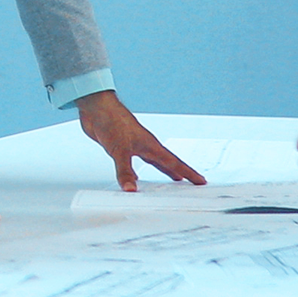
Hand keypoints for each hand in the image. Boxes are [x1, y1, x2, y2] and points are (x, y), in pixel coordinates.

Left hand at [74, 91, 205, 190]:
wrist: (96, 108)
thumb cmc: (111, 120)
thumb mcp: (119, 150)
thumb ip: (125, 171)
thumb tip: (131, 190)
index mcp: (150, 145)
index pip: (174, 163)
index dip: (188, 173)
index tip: (200, 180)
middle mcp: (145, 145)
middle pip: (167, 162)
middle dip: (180, 173)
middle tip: (192, 182)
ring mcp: (134, 145)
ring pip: (153, 162)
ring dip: (163, 171)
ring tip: (173, 179)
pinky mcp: (121, 147)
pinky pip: (135, 163)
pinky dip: (138, 173)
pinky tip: (136, 178)